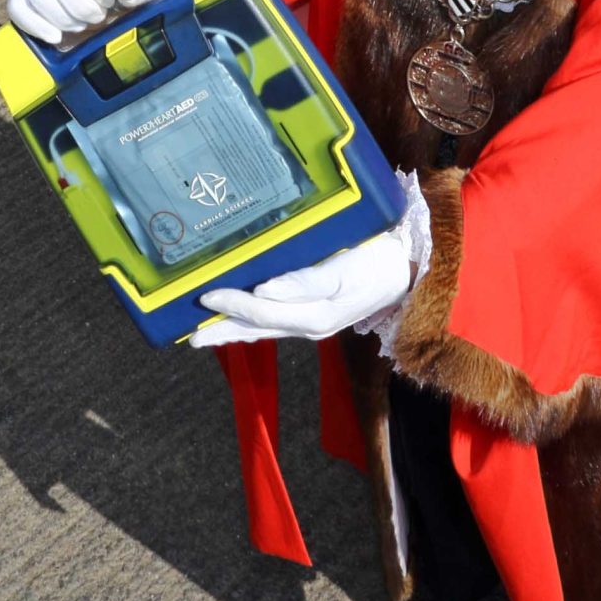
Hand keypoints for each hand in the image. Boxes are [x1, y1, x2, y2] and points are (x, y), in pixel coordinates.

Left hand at [189, 226, 413, 345]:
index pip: (261, 313)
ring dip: (236, 328)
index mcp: (313, 316)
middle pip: (258, 329)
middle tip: (190, 337)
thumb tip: (263, 292)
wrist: (410, 267)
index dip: (232, 306)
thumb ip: (304, 282)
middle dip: (224, 331)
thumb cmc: (376, 264)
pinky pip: (279, 320)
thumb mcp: (342, 271)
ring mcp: (315, 321)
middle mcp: (310, 324)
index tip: (204, 298)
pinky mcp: (320, 311)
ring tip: (208, 333)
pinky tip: (247, 316)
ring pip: (266, 327)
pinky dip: (256, 320)